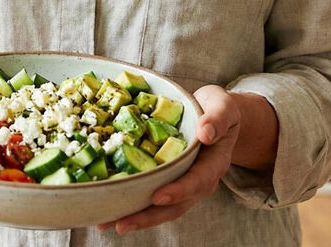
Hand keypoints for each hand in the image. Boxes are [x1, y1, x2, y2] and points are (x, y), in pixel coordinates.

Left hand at [96, 85, 241, 234]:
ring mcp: (182, 185)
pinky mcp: (167, 182)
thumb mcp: (223, 107)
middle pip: (174, 206)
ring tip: (107, 224)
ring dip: (135, 217)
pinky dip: (131, 205)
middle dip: (148, 216)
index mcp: (213, 165)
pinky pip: (150, 197)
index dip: (178, 191)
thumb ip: (218, 118)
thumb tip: (206, 133)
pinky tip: (107, 209)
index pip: (197, 182)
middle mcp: (198, 181)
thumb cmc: (217, 110)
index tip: (157, 197)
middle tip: (122, 223)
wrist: (214, 117)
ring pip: (160, 208)